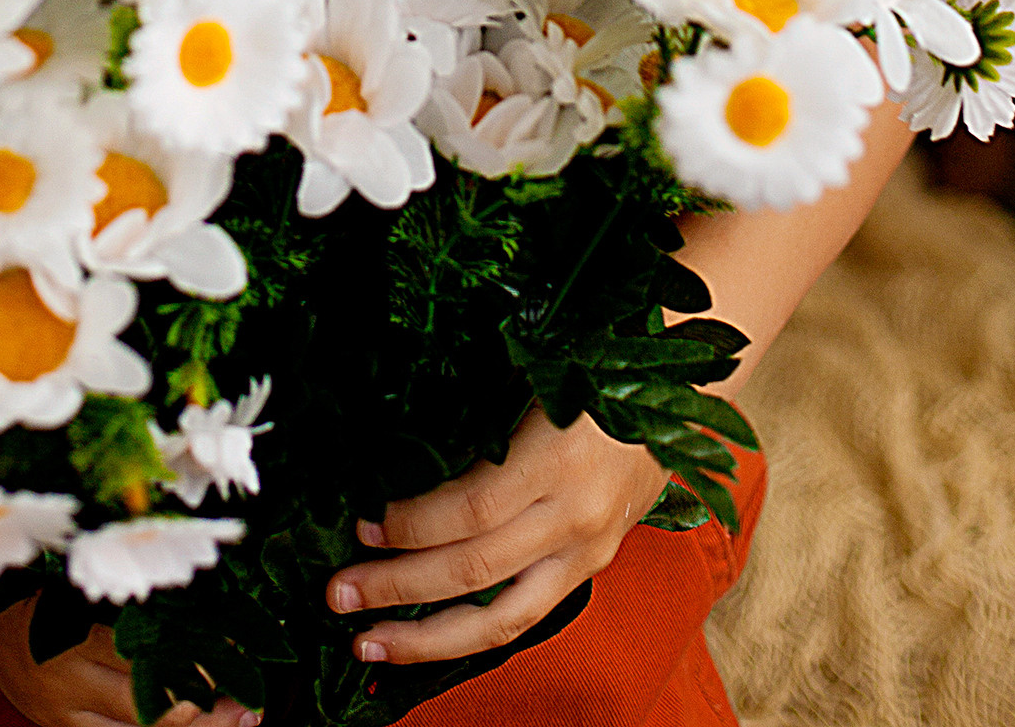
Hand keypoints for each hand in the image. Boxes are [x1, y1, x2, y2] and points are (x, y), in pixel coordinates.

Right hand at [0, 593, 256, 726]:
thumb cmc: (30, 582)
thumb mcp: (77, 579)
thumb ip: (127, 595)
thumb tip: (199, 601)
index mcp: (69, 637)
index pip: (150, 661)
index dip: (199, 664)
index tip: (240, 654)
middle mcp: (65, 687)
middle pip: (149, 713)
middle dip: (205, 712)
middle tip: (249, 704)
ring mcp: (60, 717)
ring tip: (236, 721)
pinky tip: (190, 726)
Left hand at [324, 406, 666, 669]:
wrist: (677, 402)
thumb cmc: (592, 374)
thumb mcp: (540, 374)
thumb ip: (479, 411)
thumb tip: (389, 440)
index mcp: (558, 457)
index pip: (473, 508)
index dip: (413, 523)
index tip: (363, 521)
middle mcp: (575, 514)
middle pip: (476, 569)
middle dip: (399, 588)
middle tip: (337, 593)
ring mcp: (586, 552)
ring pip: (502, 618)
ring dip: (427, 639)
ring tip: (369, 641)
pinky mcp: (590, 571)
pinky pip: (525, 617)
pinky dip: (472, 636)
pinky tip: (427, 641)